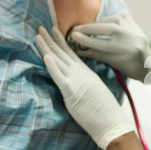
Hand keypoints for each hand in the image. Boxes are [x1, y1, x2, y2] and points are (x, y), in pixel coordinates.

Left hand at [36, 26, 133, 149]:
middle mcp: (81, 74)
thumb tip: (80, 82)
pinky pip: (60, 77)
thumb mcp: (96, 91)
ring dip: (47, 48)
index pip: (71, 54)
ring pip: (58, 61)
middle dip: (50, 39)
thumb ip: (86, 83)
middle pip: (62, 53)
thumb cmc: (105, 111)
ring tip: (38, 35)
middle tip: (41, 27)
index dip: (61, 41)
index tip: (53, 30)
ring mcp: (77, 81)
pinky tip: (46, 57)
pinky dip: (52, 67)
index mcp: (86, 73)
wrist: (112, 122)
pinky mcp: (72, 92)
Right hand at [70, 14, 150, 83]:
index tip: (74, 38)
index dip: (87, 40)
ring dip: (97, 23)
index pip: (104, 44)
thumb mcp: (113, 64)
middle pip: (108, 28)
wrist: (148, 64)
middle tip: (75, 30)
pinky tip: (99, 24)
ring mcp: (136, 28)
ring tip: (85, 29)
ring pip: (113, 20)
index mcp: (129, 50)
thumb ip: (96, 54)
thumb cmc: (129, 68)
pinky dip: (107, 19)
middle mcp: (134, 37)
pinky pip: (119, 16)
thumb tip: (77, 48)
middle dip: (89, 29)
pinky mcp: (135, 23)